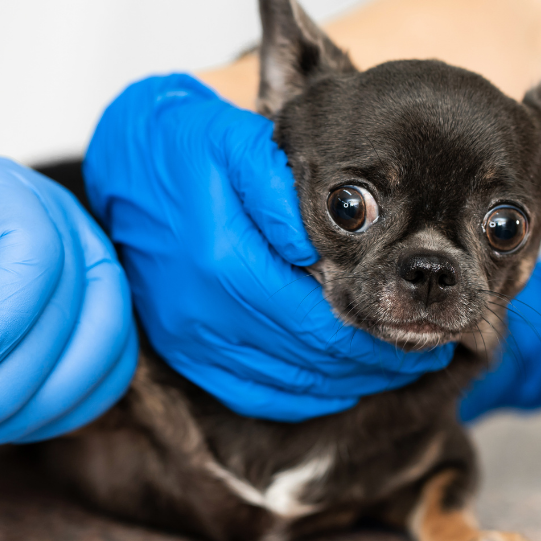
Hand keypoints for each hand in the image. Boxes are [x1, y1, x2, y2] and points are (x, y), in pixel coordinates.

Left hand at [0, 156, 135, 445]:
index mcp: (2, 191)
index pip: (35, 253)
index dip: (3, 322)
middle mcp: (63, 220)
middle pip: (69, 307)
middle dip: (8, 383)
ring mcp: (90, 263)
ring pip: (102, 342)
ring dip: (39, 403)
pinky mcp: (99, 309)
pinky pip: (109, 366)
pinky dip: (64, 408)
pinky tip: (9, 425)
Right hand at [84, 74, 451, 419]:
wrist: (122, 161)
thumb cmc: (184, 143)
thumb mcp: (236, 143)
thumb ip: (282, 193)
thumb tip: (320, 251)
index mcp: (223, 261)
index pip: (318, 322)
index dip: (373, 337)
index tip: (418, 336)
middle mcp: (203, 311)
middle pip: (306, 360)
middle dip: (368, 365)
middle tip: (417, 358)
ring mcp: (188, 337)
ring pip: (281, 384)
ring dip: (339, 384)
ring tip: (385, 371)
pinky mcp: (180, 349)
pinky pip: (245, 393)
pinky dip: (294, 397)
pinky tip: (328, 386)